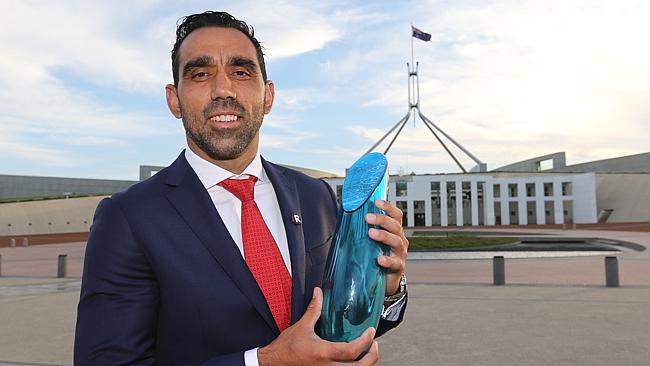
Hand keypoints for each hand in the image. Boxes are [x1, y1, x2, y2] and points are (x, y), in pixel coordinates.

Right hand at [258, 287, 378, 365]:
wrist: (274, 363)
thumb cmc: (286, 348)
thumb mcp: (301, 326)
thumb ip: (314, 309)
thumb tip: (318, 293)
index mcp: (323, 353)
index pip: (352, 350)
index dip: (366, 341)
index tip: (371, 332)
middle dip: (372, 357)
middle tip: (374, 344)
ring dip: (364, 364)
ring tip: (367, 352)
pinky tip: (353, 360)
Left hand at [366, 200, 408, 294]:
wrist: (386, 280)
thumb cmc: (377, 256)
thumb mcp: (372, 241)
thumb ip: (364, 231)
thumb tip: (346, 217)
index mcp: (394, 231)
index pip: (396, 216)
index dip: (388, 207)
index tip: (377, 201)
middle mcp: (400, 240)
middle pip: (395, 226)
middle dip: (381, 219)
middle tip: (367, 217)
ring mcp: (400, 253)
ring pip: (396, 241)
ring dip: (383, 236)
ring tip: (371, 233)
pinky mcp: (398, 267)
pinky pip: (395, 262)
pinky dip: (387, 260)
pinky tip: (380, 260)